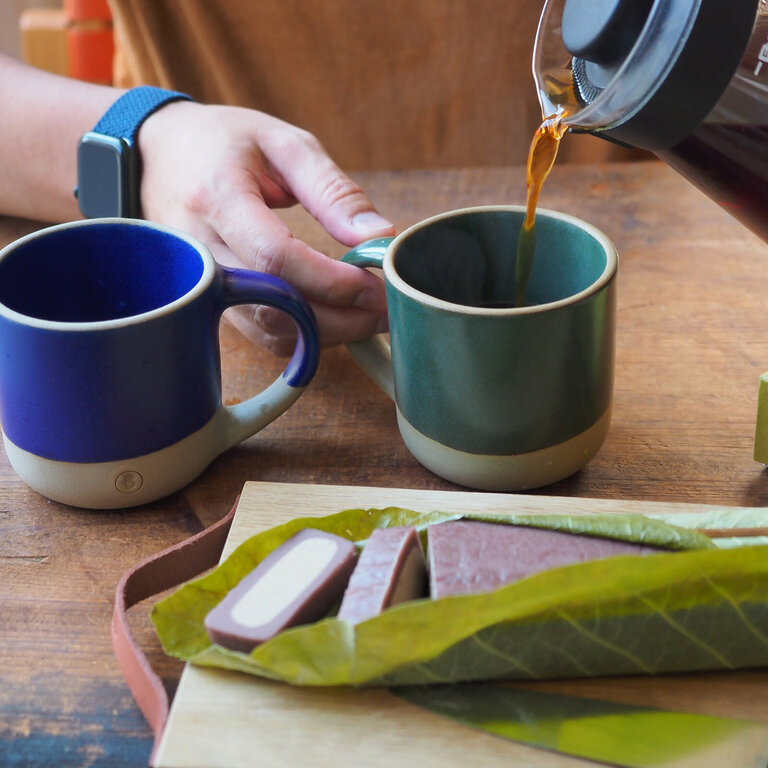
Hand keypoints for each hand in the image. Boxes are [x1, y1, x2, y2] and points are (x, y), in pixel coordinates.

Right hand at [137, 101, 393, 353]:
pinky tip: (335, 316)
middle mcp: (200, 251)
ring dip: (328, 332)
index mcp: (217, 197)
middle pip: (274, 306)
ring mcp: (199, 283)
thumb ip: (333, 190)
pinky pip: (260, 334)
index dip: (331, 281)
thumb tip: (380, 236)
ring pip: (269, 330)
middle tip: (388, 307)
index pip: (275, 259)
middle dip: (341, 317)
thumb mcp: (284, 145)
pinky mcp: (209, 302)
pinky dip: (304, 334)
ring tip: (370, 314)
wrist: (156, 155)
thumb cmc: (223, 142)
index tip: (376, 283)